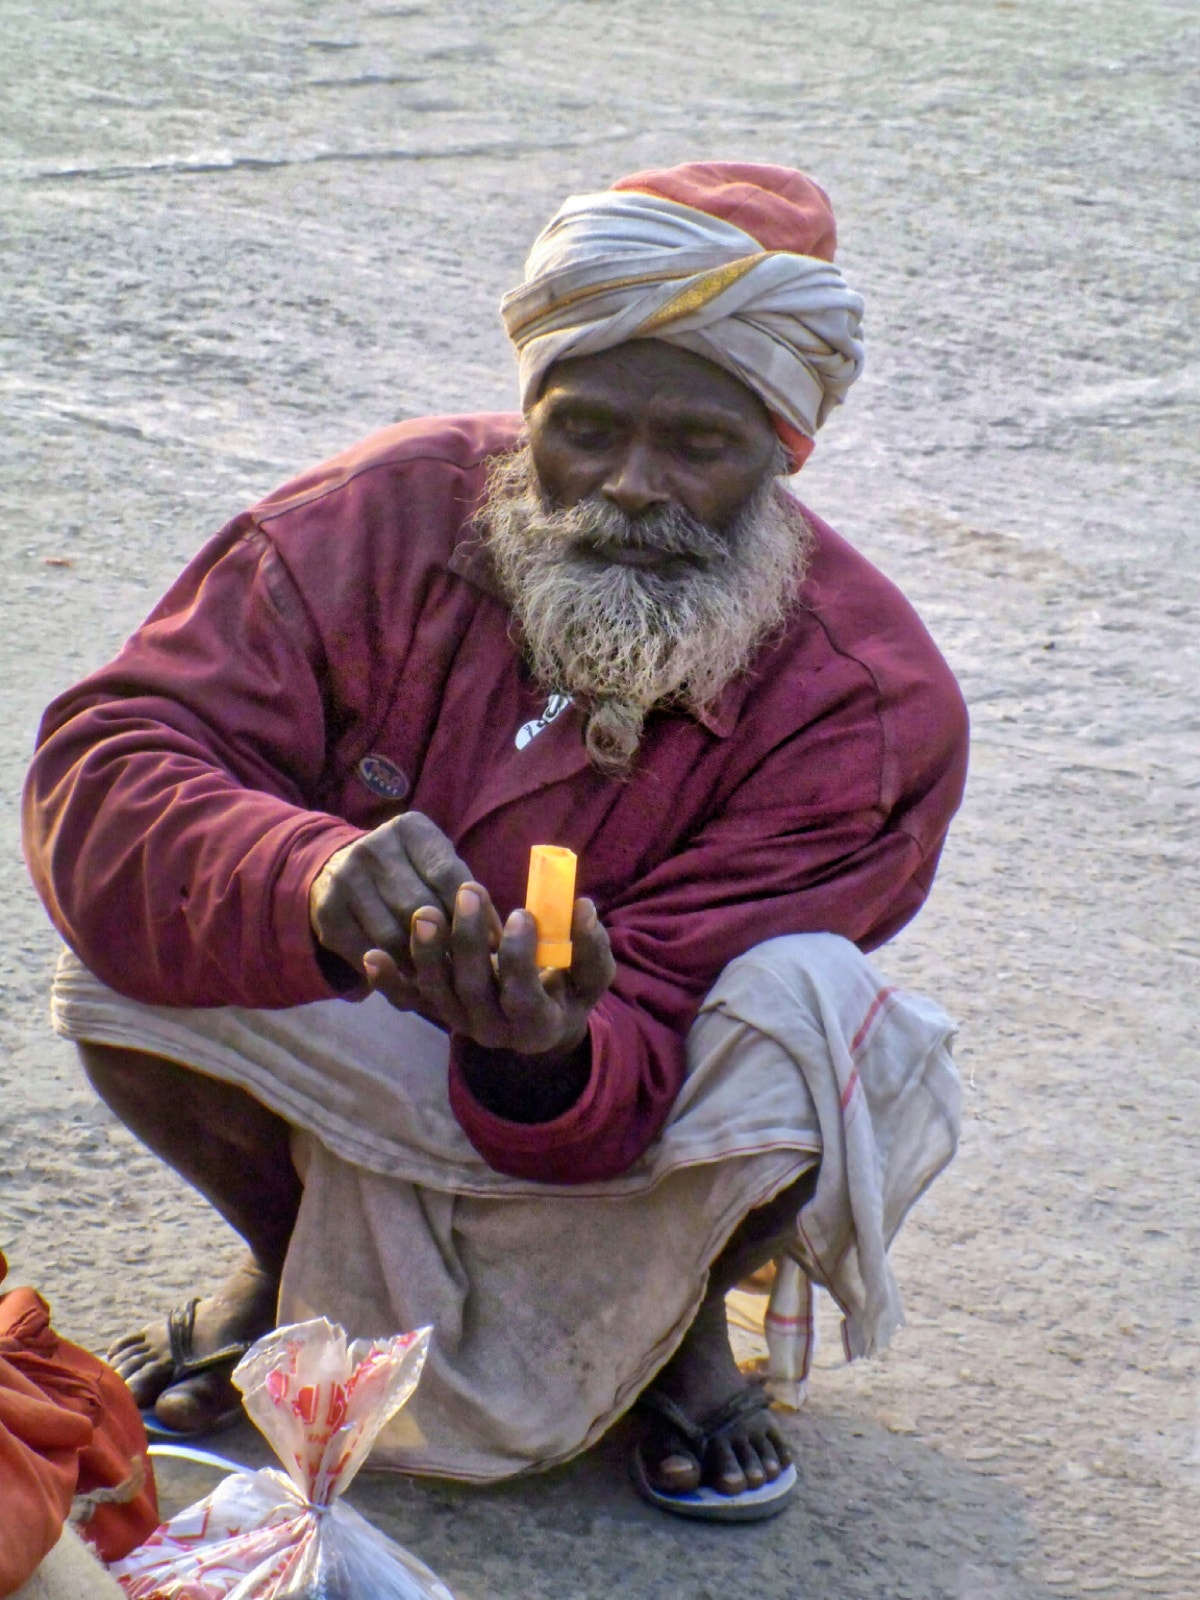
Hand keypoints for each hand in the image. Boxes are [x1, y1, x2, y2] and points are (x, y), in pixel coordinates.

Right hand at [309, 812, 488, 976]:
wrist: (339, 872)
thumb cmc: (408, 873)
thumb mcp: (435, 866)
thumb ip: (463, 892)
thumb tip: (500, 938)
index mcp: (409, 829)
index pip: (448, 875)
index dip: (475, 914)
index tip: (496, 945)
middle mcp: (372, 848)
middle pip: (421, 907)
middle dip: (449, 942)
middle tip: (473, 969)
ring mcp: (345, 880)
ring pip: (395, 937)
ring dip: (423, 963)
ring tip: (447, 979)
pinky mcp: (328, 914)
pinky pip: (369, 953)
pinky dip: (395, 972)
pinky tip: (414, 979)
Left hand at [363, 882, 614, 1058]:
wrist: (539, 1020)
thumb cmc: (569, 989)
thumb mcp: (592, 974)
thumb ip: (591, 946)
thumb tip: (582, 907)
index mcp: (536, 1023)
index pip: (521, 995)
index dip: (518, 957)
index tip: (522, 914)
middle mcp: (492, 1030)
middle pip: (471, 990)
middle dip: (467, 941)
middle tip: (469, 893)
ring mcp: (459, 1021)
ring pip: (435, 992)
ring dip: (426, 953)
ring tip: (424, 912)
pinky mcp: (436, 1010)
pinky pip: (408, 1000)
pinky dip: (387, 981)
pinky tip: (370, 955)